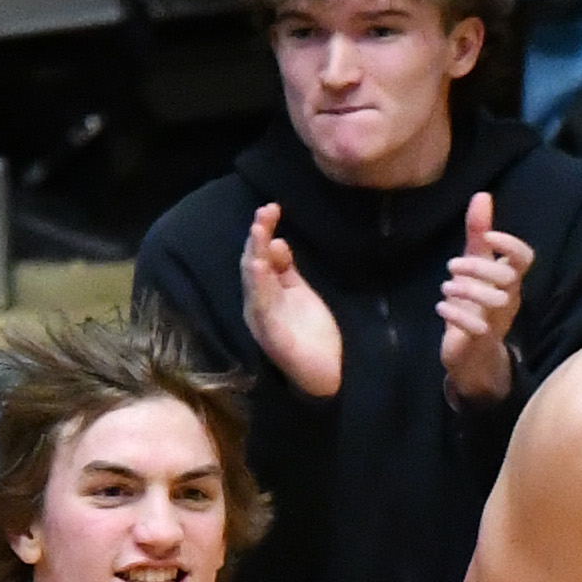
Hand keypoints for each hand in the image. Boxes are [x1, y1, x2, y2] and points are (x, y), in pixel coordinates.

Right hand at [240, 203, 343, 398]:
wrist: (328, 373)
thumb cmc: (313, 335)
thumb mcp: (300, 293)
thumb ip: (287, 269)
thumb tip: (277, 240)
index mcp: (266, 292)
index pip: (260, 256)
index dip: (263, 231)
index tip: (273, 208)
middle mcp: (259, 303)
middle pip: (252, 264)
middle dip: (257, 237)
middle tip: (265, 211)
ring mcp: (263, 319)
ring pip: (253, 283)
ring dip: (254, 255)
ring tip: (258, 231)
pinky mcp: (272, 335)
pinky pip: (262, 308)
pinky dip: (258, 287)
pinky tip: (258, 267)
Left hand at [440, 188, 536, 400]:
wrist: (472, 354)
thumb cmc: (475, 304)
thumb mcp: (475, 265)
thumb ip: (478, 233)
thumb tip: (482, 194)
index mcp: (509, 279)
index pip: (525, 258)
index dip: (510, 245)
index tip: (488, 236)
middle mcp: (508, 298)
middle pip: (508, 278)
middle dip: (478, 267)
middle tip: (451, 265)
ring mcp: (497, 321)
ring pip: (495, 302)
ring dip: (467, 290)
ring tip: (446, 288)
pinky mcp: (481, 340)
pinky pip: (476, 328)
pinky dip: (456, 315)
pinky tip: (442, 308)